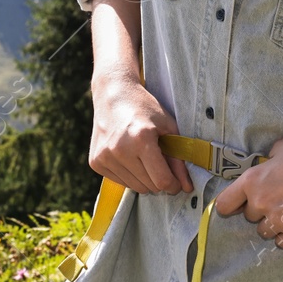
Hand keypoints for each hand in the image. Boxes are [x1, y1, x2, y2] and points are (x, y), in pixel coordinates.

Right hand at [89, 71, 193, 194]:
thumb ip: (178, 158)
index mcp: (141, 139)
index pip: (162, 181)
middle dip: (159, 180)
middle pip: (149, 186)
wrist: (112, 94)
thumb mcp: (168, 127)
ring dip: (144, 179)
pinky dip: (129, 175)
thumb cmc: (144, 108)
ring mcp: (104, 157)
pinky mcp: (95, 162)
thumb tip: (187, 187)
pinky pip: (120, 182)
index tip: (177, 182)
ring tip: (143, 156)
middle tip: (159, 162)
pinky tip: (128, 156)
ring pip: (135, 187)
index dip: (174, 185)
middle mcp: (119, 149)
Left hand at [211, 121, 282, 247]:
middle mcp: (261, 203)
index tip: (236, 205)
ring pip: (264, 231)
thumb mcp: (277, 151)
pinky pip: (282, 242)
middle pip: (249, 217)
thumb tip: (261, 175)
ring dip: (272, 223)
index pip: (224, 205)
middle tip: (277, 199)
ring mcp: (279, 221)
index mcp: (251, 181)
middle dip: (259, 209)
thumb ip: (263, 167)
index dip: (230, 205)